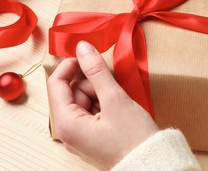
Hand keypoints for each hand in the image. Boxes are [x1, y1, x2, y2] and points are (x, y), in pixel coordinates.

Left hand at [47, 41, 158, 168]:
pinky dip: (105, 103)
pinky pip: (92, 111)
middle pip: (72, 91)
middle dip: (93, 82)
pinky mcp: (92, 136)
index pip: (56, 83)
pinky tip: (119, 108)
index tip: (87, 55)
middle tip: (112, 86)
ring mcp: (81, 135)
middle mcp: (69, 131)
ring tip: (119, 101)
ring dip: (101, 92)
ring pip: (84, 100)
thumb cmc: (133, 139)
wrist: (151, 164)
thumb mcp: (114, 99)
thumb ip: (96, 71)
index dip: (71, 65)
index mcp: (66, 123)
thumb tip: (83, 48)